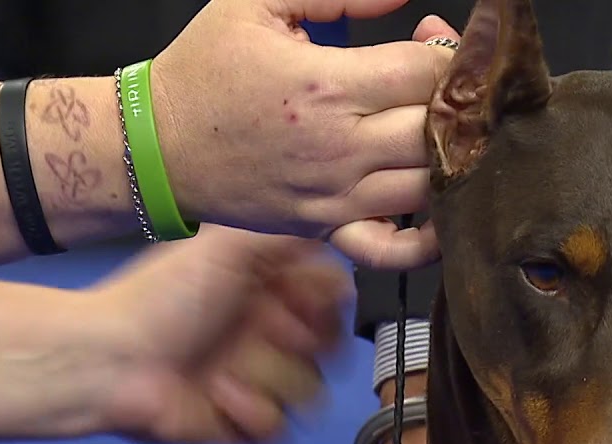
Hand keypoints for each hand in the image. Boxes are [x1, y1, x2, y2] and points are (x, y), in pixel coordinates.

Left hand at [88, 225, 349, 443]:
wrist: (108, 359)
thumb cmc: (164, 297)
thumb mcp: (226, 245)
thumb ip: (288, 233)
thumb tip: (335, 226)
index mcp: (270, 294)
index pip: (334, 300)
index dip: (326, 302)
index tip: (299, 296)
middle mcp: (270, 338)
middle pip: (333, 349)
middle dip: (303, 342)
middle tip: (268, 331)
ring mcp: (258, 384)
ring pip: (311, 394)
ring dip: (270, 379)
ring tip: (224, 370)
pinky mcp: (242, 426)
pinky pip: (279, 432)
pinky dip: (250, 414)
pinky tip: (217, 397)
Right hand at [152, 1, 460, 268]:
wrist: (154, 147)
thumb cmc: (205, 71)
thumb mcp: (257, 5)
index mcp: (326, 86)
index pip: (425, 73)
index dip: (448, 55)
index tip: (441, 45)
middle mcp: (340, 148)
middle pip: (439, 130)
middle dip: (457, 103)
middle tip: (450, 88)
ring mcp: (338, 196)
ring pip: (431, 185)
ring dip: (451, 159)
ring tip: (444, 133)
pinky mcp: (330, 229)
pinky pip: (395, 250)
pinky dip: (429, 238)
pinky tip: (441, 207)